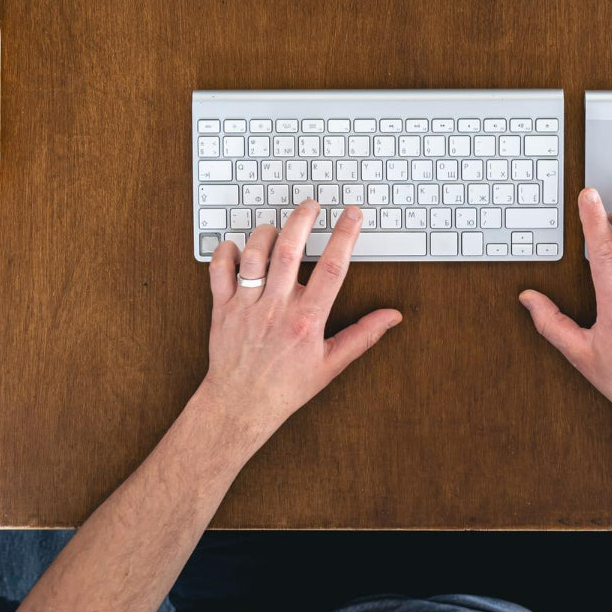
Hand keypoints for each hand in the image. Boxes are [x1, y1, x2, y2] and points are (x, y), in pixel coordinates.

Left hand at [200, 201, 401, 449]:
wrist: (240, 406)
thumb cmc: (286, 387)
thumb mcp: (331, 364)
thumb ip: (362, 335)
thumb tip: (391, 317)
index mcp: (307, 321)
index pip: (332, 268)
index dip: (345, 236)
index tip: (351, 215)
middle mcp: (276, 309)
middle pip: (289, 251)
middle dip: (302, 220)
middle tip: (311, 204)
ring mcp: (246, 307)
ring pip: (254, 255)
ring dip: (265, 233)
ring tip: (277, 227)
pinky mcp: (222, 309)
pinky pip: (219, 271)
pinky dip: (227, 252)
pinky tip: (239, 247)